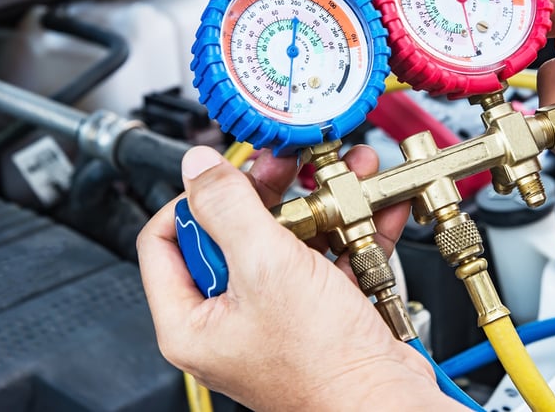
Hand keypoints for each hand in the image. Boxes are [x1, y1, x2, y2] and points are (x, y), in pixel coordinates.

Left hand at [137, 145, 463, 410]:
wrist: (388, 403)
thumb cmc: (323, 366)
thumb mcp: (266, 267)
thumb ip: (228, 207)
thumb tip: (197, 166)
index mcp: (193, 320)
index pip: (166, 239)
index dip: (193, 198)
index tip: (228, 174)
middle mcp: (231, 318)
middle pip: (232, 231)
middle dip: (268, 191)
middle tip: (288, 166)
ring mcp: (278, 313)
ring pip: (287, 238)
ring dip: (319, 203)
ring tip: (340, 177)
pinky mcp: (321, 310)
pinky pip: (328, 255)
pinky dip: (350, 228)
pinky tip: (372, 207)